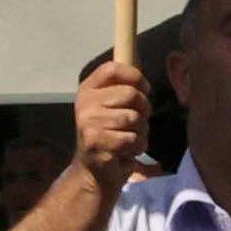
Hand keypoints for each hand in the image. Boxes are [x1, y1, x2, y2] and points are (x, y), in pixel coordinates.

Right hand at [69, 52, 151, 189]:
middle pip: (130, 94)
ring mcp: (89, 122)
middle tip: (137, 123)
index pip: (113, 68)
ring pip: (134, 118)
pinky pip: (132, 139)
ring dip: (141, 132)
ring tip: (128, 140)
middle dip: (144, 110)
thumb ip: (123, 87)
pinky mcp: (97, 142)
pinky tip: (125, 152)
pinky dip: (137, 148)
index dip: (135, 76)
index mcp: (88, 89)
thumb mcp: (113, 107)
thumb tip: (138, 57)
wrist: (94, 173)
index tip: (145, 89)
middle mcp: (85, 103)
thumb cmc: (110, 136)